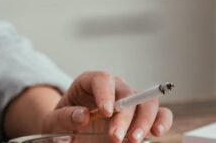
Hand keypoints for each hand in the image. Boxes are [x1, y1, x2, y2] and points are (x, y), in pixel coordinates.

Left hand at [41, 72, 172, 142]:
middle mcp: (113, 89)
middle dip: (123, 116)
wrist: (71, 134)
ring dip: (144, 120)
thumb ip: (64, 117)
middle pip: (127, 93)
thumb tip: (82, 115)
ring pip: (147, 102)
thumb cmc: (62, 124)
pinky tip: (156, 132)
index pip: (102, 79)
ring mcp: (130, 102)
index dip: (106, 93)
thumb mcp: (54, 122)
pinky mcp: (142, 117)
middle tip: (115, 137)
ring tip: (134, 140)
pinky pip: (160, 114)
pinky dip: (162, 122)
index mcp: (89, 83)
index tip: (105, 112)